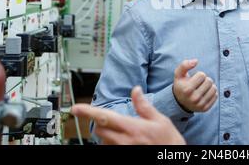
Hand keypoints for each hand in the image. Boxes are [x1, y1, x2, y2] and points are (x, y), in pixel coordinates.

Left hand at [71, 86, 185, 144]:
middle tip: (111, 118)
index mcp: (132, 128)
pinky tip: (124, 140)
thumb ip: (144, 106)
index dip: (88, 112)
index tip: (75, 108)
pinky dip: (112, 142)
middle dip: (101, 122)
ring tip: (123, 131)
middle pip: (100, 129)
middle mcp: (124, 141)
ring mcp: (122, 150)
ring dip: (107, 133)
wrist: (172, 159)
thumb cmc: (169, 141)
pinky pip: (110, 148)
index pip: (104, 117)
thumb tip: (136, 90)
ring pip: (103, 140)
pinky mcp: (123, 155)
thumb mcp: (160, 120)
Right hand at [173, 59, 217, 112]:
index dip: (199, 75)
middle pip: (209, 81)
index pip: (202, 75)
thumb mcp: (178, 74)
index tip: (194, 79)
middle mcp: (194, 98)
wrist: (179, 102)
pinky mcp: (205, 108)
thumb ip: (184, 65)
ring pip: (214, 88)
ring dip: (209, 85)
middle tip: (199, 83)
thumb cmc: (181, 84)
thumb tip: (196, 61)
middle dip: (205, 80)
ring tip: (203, 87)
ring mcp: (200, 104)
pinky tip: (205, 93)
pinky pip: (216, 95)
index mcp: (187, 89)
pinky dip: (212, 92)